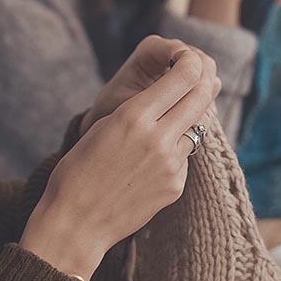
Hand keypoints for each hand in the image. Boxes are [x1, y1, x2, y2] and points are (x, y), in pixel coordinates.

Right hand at [20, 36, 219, 280]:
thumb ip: (137, 110)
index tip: (191, 59)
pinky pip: (183, 158)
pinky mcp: (175, 186)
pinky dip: (173, 153)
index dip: (191, 63)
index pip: (182, 78)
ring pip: (194, 129)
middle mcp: (158, 138)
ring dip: (186, 121)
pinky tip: (149, 162)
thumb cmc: (79, 168)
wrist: (76, 221)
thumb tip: (168, 95)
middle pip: (200, 98)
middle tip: (202, 76)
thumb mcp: (103, 126)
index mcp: (133, 116)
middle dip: (203, 82)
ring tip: (167, 122)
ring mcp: (170, 164)